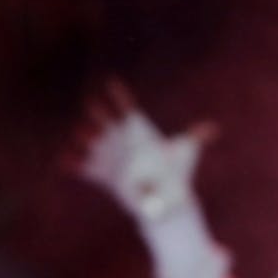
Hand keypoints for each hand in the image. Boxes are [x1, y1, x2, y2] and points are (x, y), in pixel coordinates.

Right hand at [67, 77, 215, 221]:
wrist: (166, 196)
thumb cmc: (178, 171)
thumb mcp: (186, 150)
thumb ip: (195, 137)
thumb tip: (213, 128)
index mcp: (139, 128)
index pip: (125, 105)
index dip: (117, 93)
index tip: (111, 81)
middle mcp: (121, 138)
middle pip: (101, 117)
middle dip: (96, 113)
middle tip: (96, 111)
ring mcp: (109, 155)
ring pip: (87, 139)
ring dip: (83, 136)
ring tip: (86, 137)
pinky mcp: (101, 174)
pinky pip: (80, 166)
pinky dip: (70, 163)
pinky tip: (64, 162)